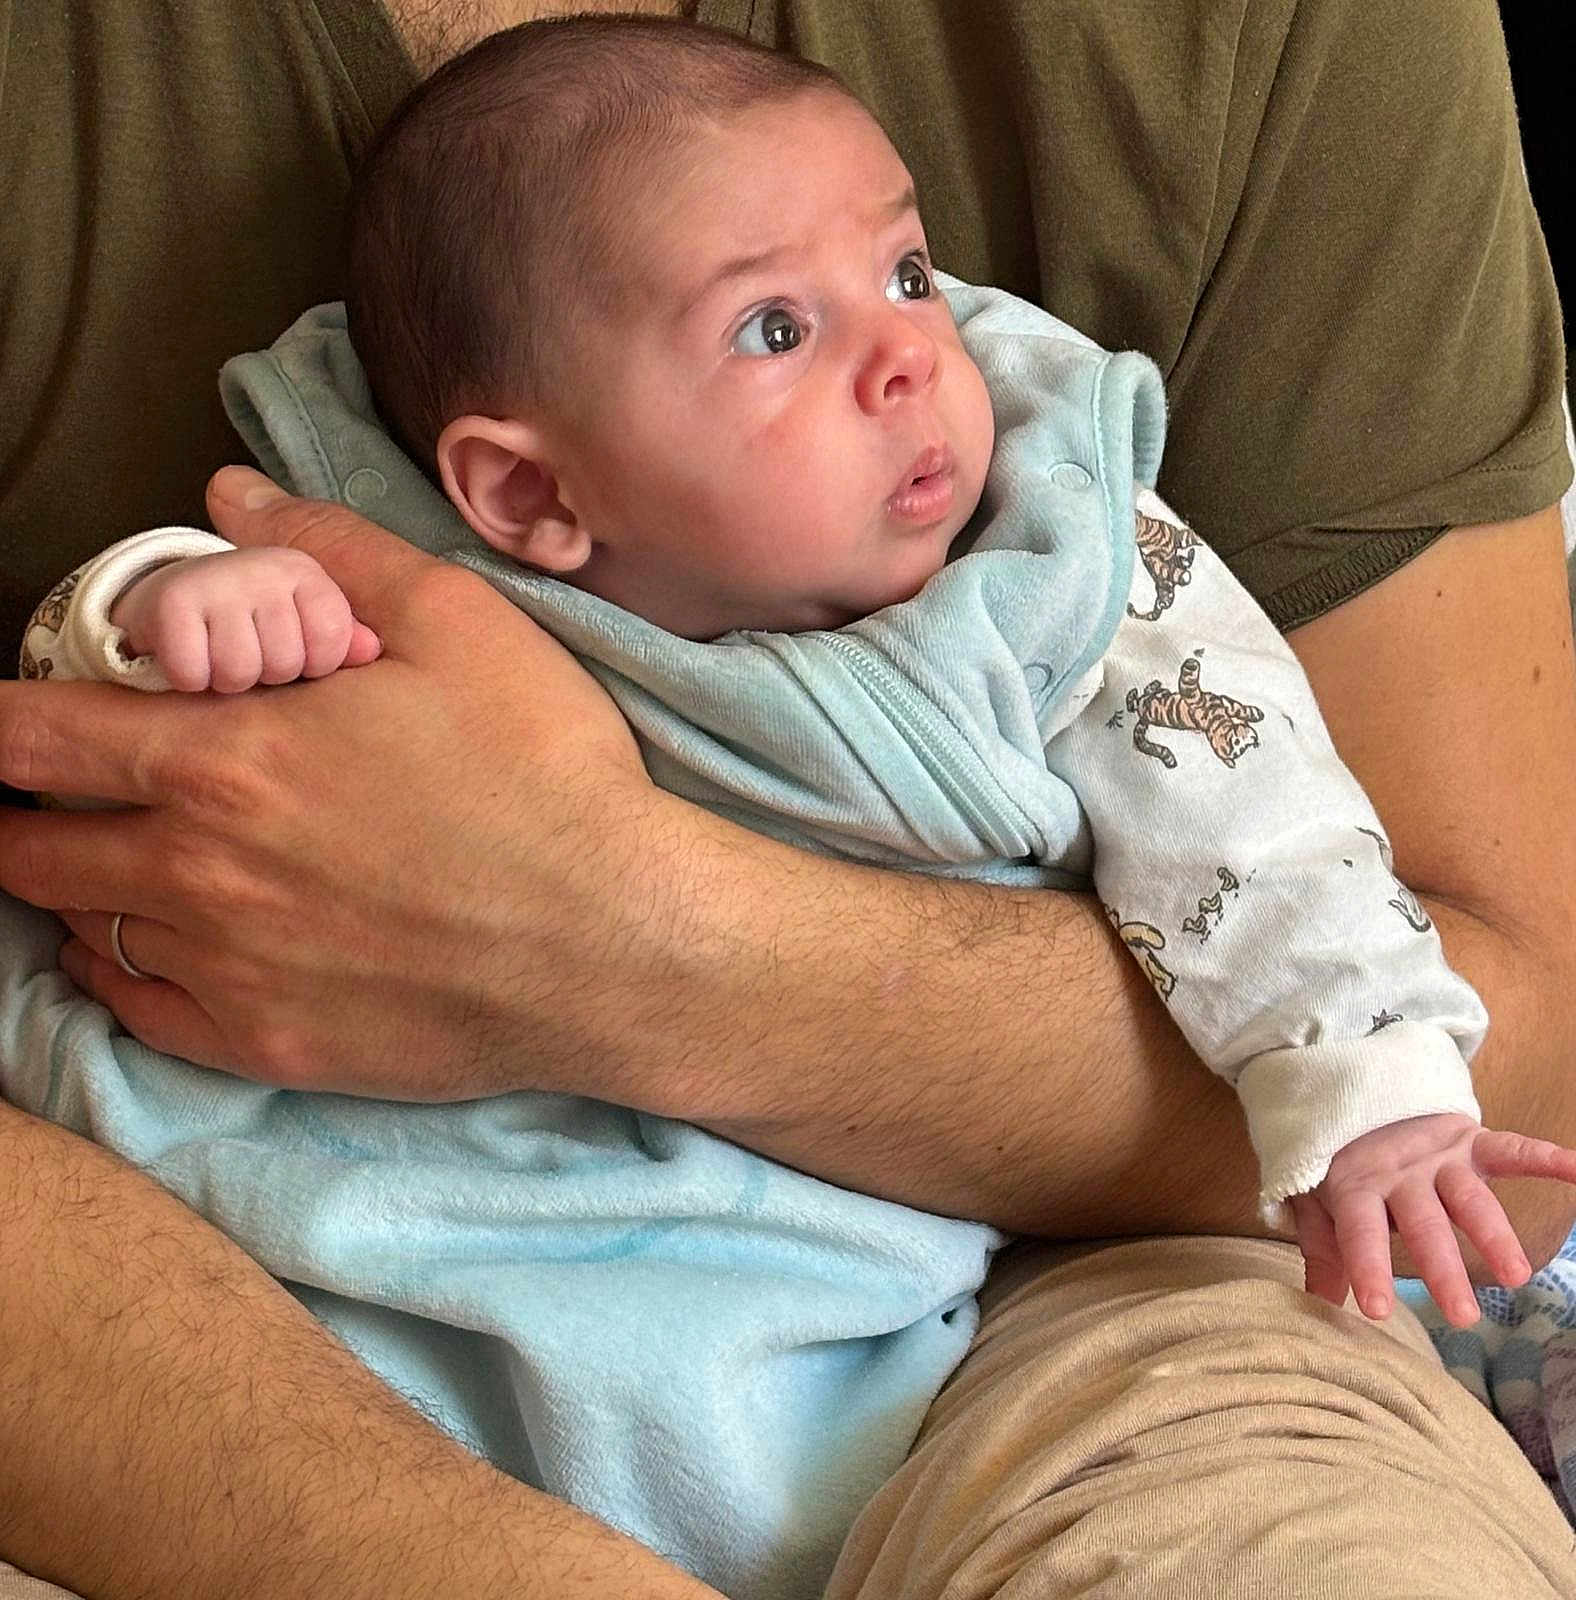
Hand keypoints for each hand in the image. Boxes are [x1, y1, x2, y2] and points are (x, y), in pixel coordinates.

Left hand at [0, 467, 672, 1100]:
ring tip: (126, 857)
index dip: (1, 717)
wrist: (615, 941)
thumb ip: (329, 550)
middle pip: (32, 845)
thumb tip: (228, 498)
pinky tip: (155, 948)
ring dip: (81, 884)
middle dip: (25, 807)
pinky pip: (138, 1013)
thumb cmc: (543, 777)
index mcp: (225, 759)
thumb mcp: (458, 624)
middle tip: (73, 785)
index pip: (31, 733)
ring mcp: (226, 971)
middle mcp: (197, 873)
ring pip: (82, 929)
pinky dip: (121, 973)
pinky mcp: (268, 1045)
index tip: (18, 712)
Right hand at [111, 547, 381, 691]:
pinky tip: (188, 659)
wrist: (163, 606)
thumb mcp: (314, 630)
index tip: (298, 651)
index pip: (333, 642)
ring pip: (239, 669)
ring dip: (227, 680)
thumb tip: (371, 647)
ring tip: (218, 655)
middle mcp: (266, 562)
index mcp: (306, 571)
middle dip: (268, 674)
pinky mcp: (171, 600)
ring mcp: (218, 576)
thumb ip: (349, 637)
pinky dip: (187, 679)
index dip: (316, 663)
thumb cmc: (250, 626)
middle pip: (285, 661)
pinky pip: (192, 671)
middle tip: (249, 652)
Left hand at [1288, 1113, 1575, 1326]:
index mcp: (1357, 1187)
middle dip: (1443, 1269)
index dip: (1368, 1268)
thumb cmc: (1341, 1162)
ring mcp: (1439, 1158)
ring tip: (1516, 1276)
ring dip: (1493, 1235)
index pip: (1360, 1233)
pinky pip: (1511, 1150)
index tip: (1377, 1310)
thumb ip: (1324, 1251)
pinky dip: (1547, 1158)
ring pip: (1469, 1199)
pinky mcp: (1470, 1142)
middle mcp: (1401, 1174)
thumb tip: (1320, 1305)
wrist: (1362, 1095)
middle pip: (1424, 1224)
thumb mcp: (1319, 1200)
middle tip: (1463, 1316)